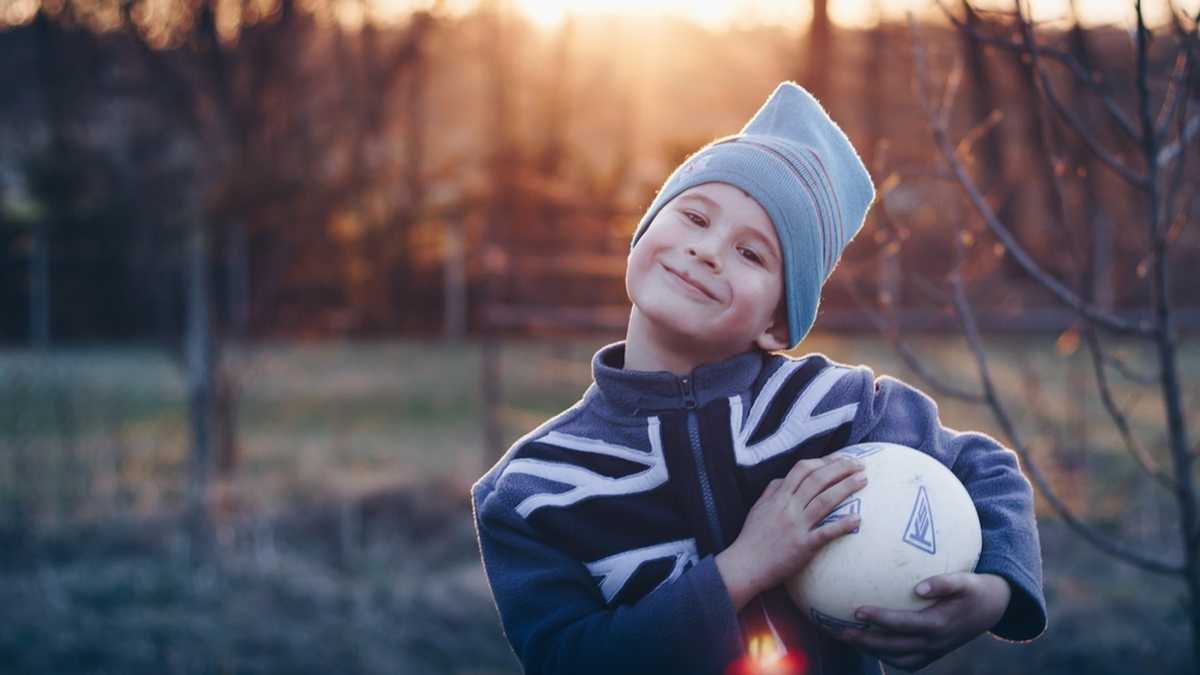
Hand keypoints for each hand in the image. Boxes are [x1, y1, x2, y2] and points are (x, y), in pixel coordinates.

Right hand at [716, 456, 866, 611]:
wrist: (745, 565)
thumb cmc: (752, 537)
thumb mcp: (758, 507)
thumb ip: (772, 491)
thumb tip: (784, 478)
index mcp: (778, 496)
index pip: (802, 469)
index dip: (824, 461)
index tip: (840, 459)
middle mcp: (788, 507)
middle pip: (817, 480)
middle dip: (841, 468)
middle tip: (859, 464)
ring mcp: (796, 526)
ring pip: (824, 500)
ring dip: (846, 487)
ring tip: (863, 479)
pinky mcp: (803, 546)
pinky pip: (826, 533)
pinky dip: (842, 525)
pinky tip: (858, 519)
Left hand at [838, 572, 1011, 671]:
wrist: (993, 609)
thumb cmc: (975, 588)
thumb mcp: (966, 580)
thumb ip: (944, 582)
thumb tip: (918, 587)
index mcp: (940, 625)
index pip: (904, 625)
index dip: (880, 619)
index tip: (857, 610)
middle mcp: (934, 643)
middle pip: (893, 648)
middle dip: (865, 641)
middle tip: (839, 630)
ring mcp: (933, 652)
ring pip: (896, 659)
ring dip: (870, 650)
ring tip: (846, 637)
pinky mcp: (932, 655)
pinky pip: (905, 661)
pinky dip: (884, 655)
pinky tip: (865, 641)